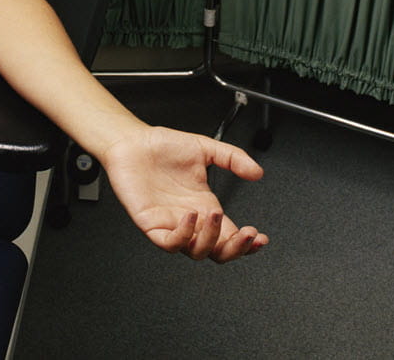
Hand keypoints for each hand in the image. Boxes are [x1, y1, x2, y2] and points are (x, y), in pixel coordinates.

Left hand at [96, 125, 268, 262]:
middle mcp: (191, 219)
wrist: (133, 141)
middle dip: (237, 249)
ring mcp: (171, 224)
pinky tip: (191, 215)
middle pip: (218, 252)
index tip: (260, 237)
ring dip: (211, 239)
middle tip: (248, 235)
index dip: (247, 242)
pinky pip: (169, 243)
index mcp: (205, 206)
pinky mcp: (151, 224)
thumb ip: (233, 159)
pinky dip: (183, 235)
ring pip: (196, 252)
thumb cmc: (162, 147)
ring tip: (216, 215)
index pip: (230, 236)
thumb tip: (257, 172)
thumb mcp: (206, 148)